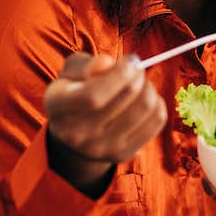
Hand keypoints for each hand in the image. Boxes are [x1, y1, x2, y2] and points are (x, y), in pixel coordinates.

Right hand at [45, 53, 166, 194]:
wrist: (77, 133)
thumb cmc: (76, 90)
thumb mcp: (72, 72)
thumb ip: (86, 64)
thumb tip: (106, 64)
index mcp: (57, 107)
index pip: (93, 96)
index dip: (119, 74)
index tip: (130, 60)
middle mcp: (76, 135)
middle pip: (126, 98)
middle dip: (138, 75)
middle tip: (136, 69)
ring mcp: (101, 149)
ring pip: (146, 107)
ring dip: (148, 87)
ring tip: (139, 83)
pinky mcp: (123, 154)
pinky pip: (157, 120)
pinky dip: (157, 102)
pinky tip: (143, 99)